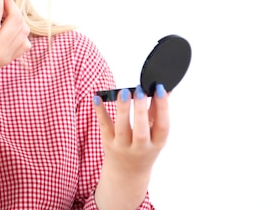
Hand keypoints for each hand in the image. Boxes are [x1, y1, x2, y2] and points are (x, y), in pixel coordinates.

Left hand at [93, 85, 168, 209]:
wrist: (127, 173)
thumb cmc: (144, 147)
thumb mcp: (155, 134)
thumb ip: (157, 112)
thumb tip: (164, 88)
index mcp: (157, 143)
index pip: (162, 126)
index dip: (163, 107)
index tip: (159, 88)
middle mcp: (140, 148)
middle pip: (141, 131)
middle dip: (140, 110)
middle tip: (139, 90)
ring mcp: (122, 147)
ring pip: (122, 129)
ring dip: (123, 109)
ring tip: (124, 91)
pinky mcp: (108, 143)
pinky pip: (104, 126)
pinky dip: (100, 111)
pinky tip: (97, 97)